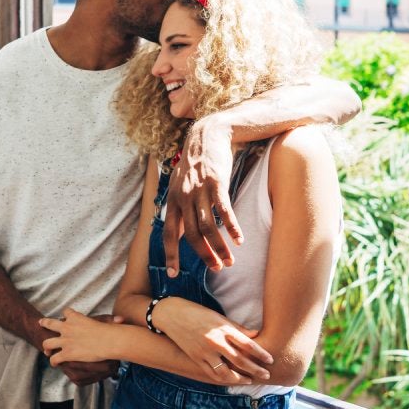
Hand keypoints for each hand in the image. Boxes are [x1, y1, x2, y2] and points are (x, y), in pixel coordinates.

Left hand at [36, 309, 121, 385]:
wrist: (108, 341)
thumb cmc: (110, 331)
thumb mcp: (109, 322)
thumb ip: (112, 320)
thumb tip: (121, 319)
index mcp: (76, 317)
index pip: (67, 312)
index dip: (67, 314)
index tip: (68, 316)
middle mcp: (67, 327)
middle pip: (50, 323)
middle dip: (45, 323)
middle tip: (41, 323)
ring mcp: (65, 341)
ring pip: (47, 342)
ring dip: (46, 346)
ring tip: (46, 349)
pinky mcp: (67, 353)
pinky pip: (54, 358)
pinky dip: (53, 361)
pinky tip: (55, 363)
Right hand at [154, 299, 273, 380]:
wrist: (171, 315)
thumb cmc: (197, 312)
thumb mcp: (218, 316)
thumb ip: (237, 328)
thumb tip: (256, 334)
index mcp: (223, 328)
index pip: (247, 344)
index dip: (260, 353)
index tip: (270, 359)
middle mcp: (215, 341)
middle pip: (240, 360)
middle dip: (255, 369)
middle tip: (266, 375)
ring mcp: (204, 352)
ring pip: (226, 372)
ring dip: (240, 378)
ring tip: (249, 380)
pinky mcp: (196, 358)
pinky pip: (212, 374)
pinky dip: (223, 379)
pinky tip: (231, 380)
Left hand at [164, 117, 244, 273]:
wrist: (207, 135)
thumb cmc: (195, 164)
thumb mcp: (180, 185)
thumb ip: (180, 208)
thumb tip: (181, 232)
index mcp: (173, 200)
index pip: (169, 233)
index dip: (170, 254)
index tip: (173, 273)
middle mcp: (184, 197)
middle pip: (192, 234)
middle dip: (204, 255)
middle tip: (216, 269)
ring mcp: (200, 190)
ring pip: (209, 226)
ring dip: (219, 247)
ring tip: (229, 261)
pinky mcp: (216, 183)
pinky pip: (224, 211)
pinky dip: (232, 227)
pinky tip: (239, 240)